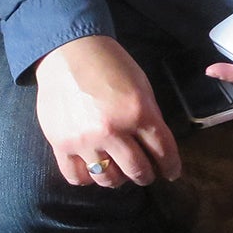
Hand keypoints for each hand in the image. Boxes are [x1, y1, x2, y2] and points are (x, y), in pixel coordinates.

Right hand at [33, 34, 181, 188]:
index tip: (172, 173)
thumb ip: (148, 116)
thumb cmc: (110, 64)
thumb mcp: (141, 86)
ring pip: (108, 179)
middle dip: (146, 175)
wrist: (68, 52)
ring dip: (119, 179)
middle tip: (147, 174)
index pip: (162, 150)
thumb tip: (155, 146)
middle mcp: (112, 130)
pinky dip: (89, 178)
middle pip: (137, 170)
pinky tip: (94, 170)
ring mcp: (85, 140)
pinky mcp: (60, 144)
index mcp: (138, 112)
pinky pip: (77, 176)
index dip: (171, 166)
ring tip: (119, 173)